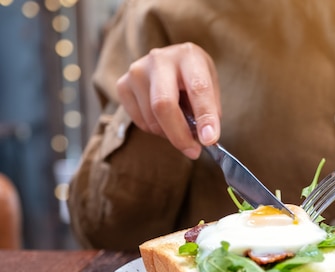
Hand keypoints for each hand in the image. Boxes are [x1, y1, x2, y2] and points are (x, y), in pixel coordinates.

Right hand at [116, 42, 221, 158]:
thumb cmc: (193, 79)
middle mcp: (159, 59)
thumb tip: (205, 138)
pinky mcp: (123, 85)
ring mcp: (137, 71)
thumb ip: (210, 112)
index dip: (205, 116)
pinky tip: (164, 119)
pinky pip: (140, 122)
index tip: (209, 139)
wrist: (170, 64)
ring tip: (180, 126)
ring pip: (152, 119)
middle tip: (193, 151)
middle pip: (163, 104)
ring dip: (170, 134)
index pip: (198, 88)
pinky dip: (156, 130)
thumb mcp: (211, 88)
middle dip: (179, 135)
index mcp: (189, 56)